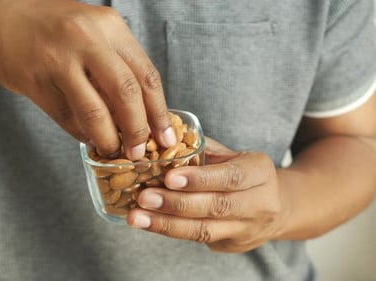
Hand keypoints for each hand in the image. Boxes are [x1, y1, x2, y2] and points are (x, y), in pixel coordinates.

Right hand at [0, 0, 175, 158]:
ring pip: (95, 111)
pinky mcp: (36, 78)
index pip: (146, 75)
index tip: (165, 138)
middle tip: (139, 151)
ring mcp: (59, 57)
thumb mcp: (92, 34)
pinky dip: (82, 133)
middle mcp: (87, 37)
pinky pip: (67, 116)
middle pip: (126, 93)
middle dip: (138, 130)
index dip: (159, 112)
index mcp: (110, 26)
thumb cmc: (55, 32)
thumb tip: (144, 114)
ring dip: (108, 138)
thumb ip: (117, 65)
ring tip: (113, 151)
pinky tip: (89, 138)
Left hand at [127, 137, 286, 251]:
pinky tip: (147, 222)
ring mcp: (247, 229)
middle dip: (176, 203)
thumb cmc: (244, 173)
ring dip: (166, 224)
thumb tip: (162, 141)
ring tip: (136, 217)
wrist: (277, 206)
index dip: (200, 179)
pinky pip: (197, 239)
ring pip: (204, 230)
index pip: (230, 177)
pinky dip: (169, 230)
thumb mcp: (233, 154)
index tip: (169, 177)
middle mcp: (260, 203)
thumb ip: (203, 149)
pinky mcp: (231, 245)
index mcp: (260, 172)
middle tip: (144, 197)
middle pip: (216, 206)